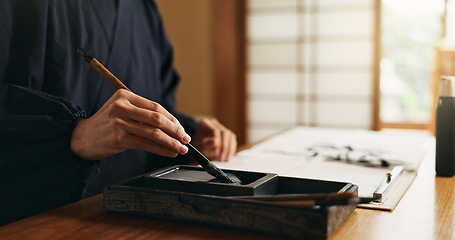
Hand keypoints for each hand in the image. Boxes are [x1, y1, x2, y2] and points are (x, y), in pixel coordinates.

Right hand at [70, 89, 190, 159]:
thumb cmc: (106, 125)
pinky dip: (161, 149)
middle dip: (175, 130)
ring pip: (154, 132)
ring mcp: (119, 122)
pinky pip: (146, 144)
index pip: (156, 107)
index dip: (172, 119)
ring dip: (171, 142)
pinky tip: (169, 152)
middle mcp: (122, 106)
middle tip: (185, 139)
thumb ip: (142, 113)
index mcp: (125, 95)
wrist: (80, 138)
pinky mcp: (118, 138)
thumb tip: (172, 126)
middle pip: (157, 118)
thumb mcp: (121, 111)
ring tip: (181, 148)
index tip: (181, 129)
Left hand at [192, 118, 236, 161]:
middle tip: (222, 157)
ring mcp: (221, 128)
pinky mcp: (227, 135)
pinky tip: (228, 156)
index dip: (218, 142)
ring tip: (226, 159)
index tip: (217, 152)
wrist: (199, 149)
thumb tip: (214, 142)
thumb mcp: (197, 147)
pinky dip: (231, 149)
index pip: (215, 130)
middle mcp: (214, 124)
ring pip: (230, 136)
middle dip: (225, 147)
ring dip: (229, 149)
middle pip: (225, 132)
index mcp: (204, 123)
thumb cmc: (197, 147)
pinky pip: (233, 140)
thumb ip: (204, 144)